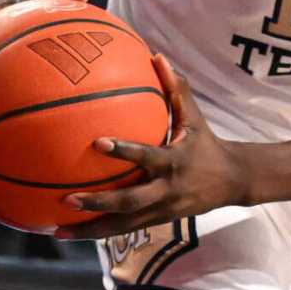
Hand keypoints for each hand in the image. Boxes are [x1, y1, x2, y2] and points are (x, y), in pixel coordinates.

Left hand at [53, 54, 249, 239]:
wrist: (231, 181)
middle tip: (68, 199)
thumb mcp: (196, 117)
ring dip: (91, 229)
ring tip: (59, 231)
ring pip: (123, 226)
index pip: (146, 156)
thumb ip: (177, 89)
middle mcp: (166, 190)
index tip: (97, 142)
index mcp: (174, 162)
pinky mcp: (157, 222)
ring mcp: (161, 210)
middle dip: (99, 203)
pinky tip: (72, 232)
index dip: (124, 151)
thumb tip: (157, 56)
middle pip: (130, 202)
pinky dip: (99, 232)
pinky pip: (124, 230)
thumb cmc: (207, 143)